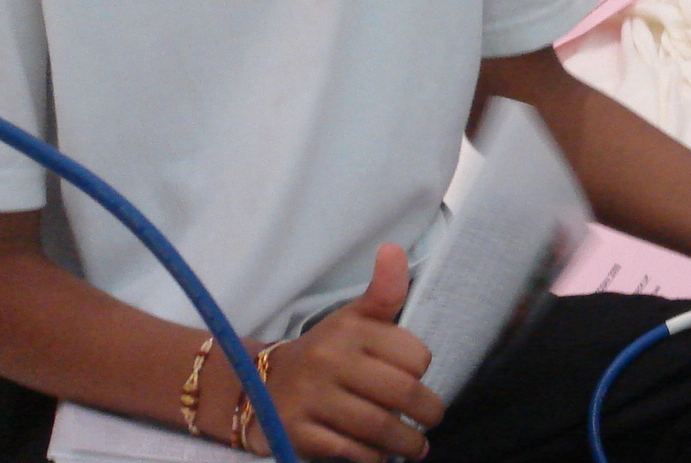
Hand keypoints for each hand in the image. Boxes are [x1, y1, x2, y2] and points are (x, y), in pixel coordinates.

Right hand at [245, 244, 442, 462]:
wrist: (258, 386)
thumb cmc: (324, 351)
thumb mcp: (353, 318)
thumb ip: (383, 291)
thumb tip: (393, 248)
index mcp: (350, 328)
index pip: (413, 356)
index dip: (421, 370)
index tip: (417, 378)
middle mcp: (330, 359)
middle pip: (401, 392)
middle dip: (426, 412)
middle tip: (432, 420)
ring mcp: (311, 397)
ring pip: (379, 426)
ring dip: (406, 442)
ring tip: (417, 446)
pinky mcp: (296, 432)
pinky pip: (349, 451)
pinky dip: (372, 457)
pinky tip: (380, 454)